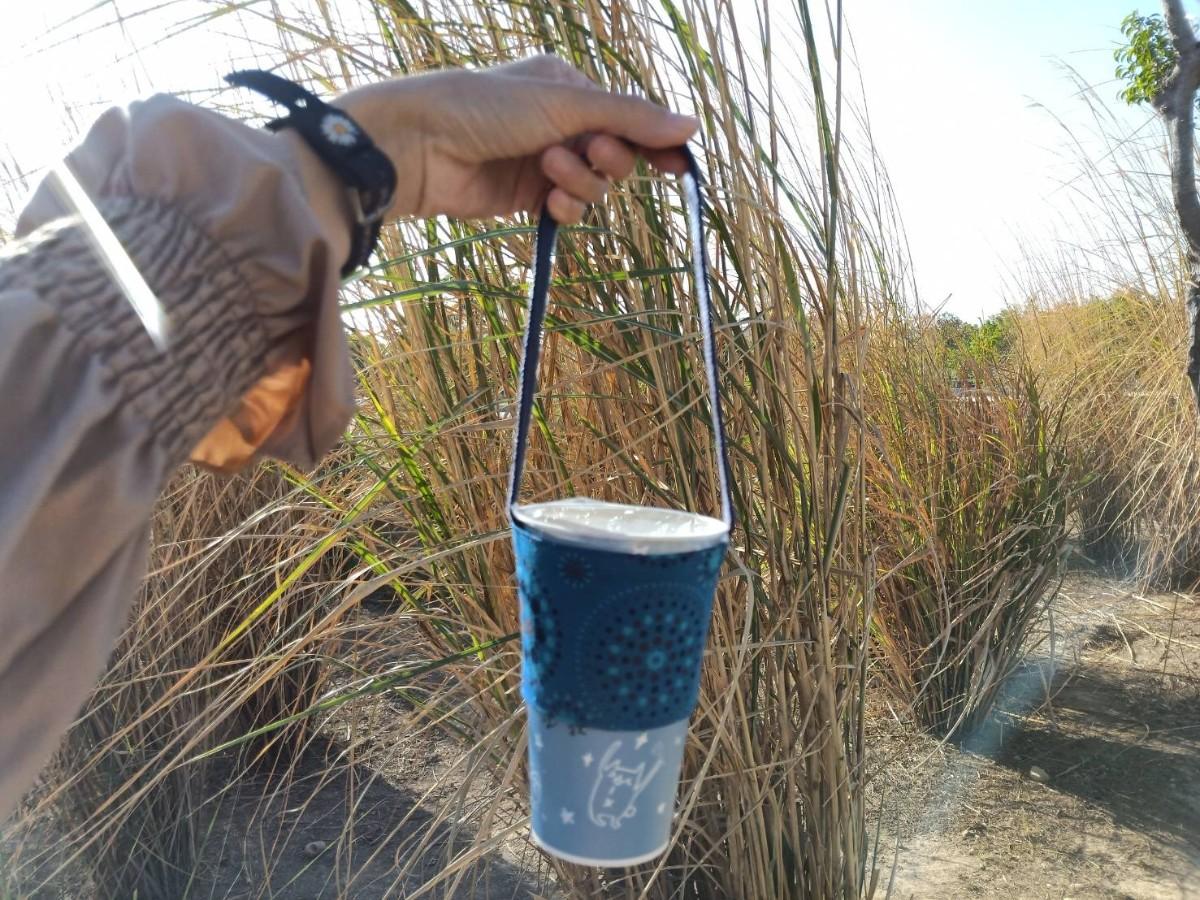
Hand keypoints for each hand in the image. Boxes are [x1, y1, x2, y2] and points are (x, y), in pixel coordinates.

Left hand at [335, 56, 698, 223]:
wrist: (419, 146)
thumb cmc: (485, 108)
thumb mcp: (564, 103)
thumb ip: (630, 116)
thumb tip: (690, 126)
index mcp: (568, 86)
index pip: (628, 116)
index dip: (655, 140)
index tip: (678, 165)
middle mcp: (558, 122)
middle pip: (617, 155)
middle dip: (608, 159)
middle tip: (589, 152)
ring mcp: (543, 162)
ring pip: (594, 186)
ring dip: (580, 183)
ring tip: (547, 169)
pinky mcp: (526, 197)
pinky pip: (567, 210)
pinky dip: (564, 209)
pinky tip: (546, 202)